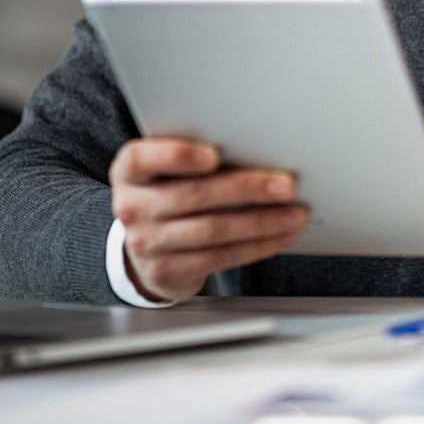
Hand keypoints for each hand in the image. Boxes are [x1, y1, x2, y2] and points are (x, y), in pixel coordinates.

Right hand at [109, 137, 307, 302]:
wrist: (147, 248)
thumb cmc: (168, 195)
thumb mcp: (167, 172)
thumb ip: (197, 158)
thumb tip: (258, 152)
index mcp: (130, 171)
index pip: (142, 158)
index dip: (177, 156)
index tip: (213, 154)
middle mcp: (131, 206)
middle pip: (193, 195)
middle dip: (246, 189)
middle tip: (285, 185)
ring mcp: (145, 242)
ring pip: (211, 230)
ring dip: (261, 222)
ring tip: (293, 214)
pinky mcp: (166, 270)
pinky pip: (219, 257)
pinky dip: (256, 246)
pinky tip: (278, 236)